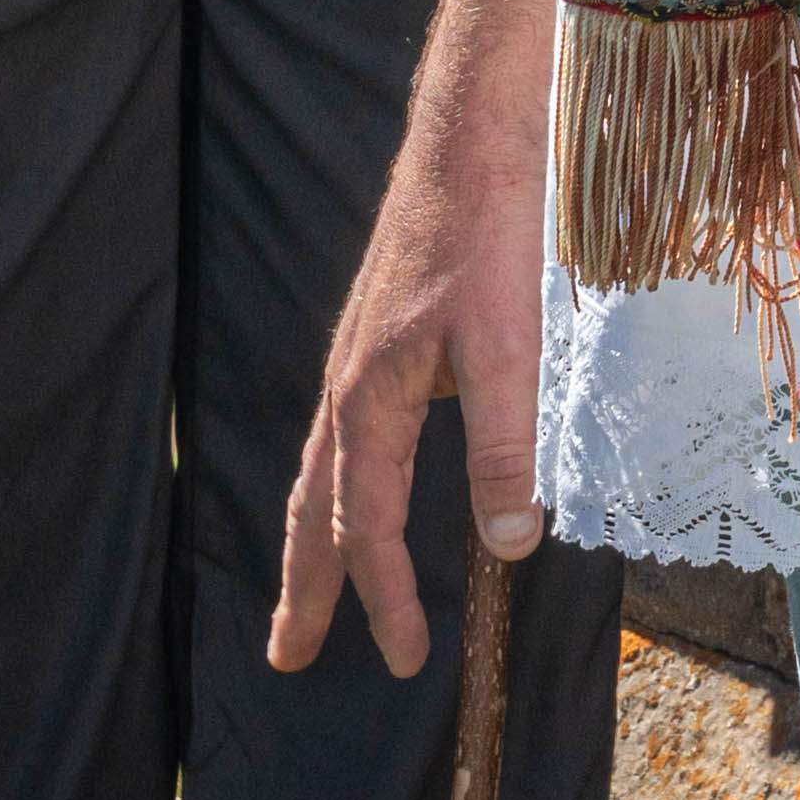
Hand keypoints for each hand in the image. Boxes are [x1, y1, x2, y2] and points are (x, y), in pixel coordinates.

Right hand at [271, 123, 547, 676]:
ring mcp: (357, 365)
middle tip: (288, 660)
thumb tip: (509, 544)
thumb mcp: (510, 347)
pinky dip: (334, 487)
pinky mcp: (379, 342)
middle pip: (314, 513)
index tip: (408, 660)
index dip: (386, 599)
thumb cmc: (486, 234)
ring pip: (320, 475)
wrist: (468, 138)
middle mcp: (349, 390)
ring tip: (303, 598)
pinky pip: (340, 438)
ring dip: (313, 543)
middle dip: (305, 590)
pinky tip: (353, 488)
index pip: (366, 527)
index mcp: (371, 401)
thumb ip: (506, 447)